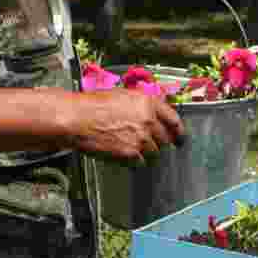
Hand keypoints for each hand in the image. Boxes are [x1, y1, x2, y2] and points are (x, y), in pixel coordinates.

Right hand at [67, 89, 185, 165]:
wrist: (76, 118)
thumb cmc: (93, 105)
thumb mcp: (123, 96)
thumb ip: (142, 105)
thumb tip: (153, 114)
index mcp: (149, 103)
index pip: (174, 119)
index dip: (179, 131)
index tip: (180, 137)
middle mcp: (149, 120)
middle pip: (165, 139)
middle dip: (160, 143)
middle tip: (153, 145)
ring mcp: (141, 138)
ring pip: (154, 152)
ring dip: (147, 153)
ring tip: (134, 150)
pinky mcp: (130, 153)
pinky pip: (141, 162)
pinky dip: (136, 161)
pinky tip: (126, 156)